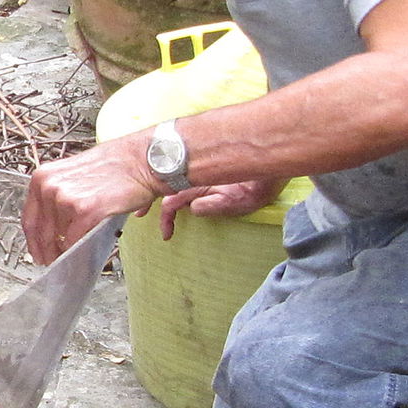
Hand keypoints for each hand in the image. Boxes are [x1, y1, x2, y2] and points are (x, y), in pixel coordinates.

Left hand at [23, 129, 166, 263]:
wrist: (141, 160)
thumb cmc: (115, 166)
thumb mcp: (73, 175)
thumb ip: (58, 196)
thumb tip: (54, 225)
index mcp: (43, 177)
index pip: (29, 219)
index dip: (34, 241)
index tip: (38, 252)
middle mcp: (49, 187)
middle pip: (41, 233)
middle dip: (48, 252)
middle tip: (54, 263)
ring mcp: (66, 199)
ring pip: (59, 240)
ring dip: (66, 253)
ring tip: (75, 257)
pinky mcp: (86, 211)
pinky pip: (75, 241)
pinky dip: (79, 252)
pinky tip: (84, 255)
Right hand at [157, 178, 286, 239]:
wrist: (269, 172)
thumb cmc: (256, 186)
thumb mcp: (235, 201)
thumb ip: (212, 205)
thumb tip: (192, 209)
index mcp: (197, 184)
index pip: (171, 202)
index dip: (165, 219)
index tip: (167, 235)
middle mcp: (194, 177)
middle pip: (162, 186)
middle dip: (148, 198)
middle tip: (138, 214)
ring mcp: (198, 174)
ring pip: (169, 182)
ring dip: (156, 192)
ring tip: (145, 205)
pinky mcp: (205, 175)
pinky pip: (180, 180)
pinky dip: (169, 187)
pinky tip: (165, 194)